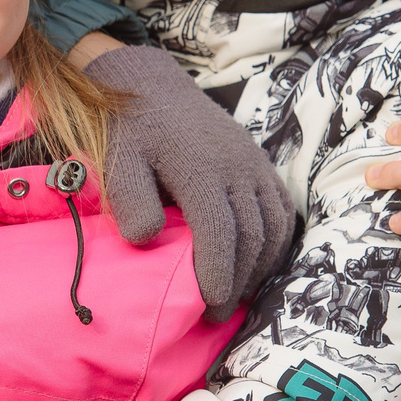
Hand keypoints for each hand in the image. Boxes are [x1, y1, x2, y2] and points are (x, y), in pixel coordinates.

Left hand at [84, 42, 294, 320]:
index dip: (218, 273)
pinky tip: (257, 264)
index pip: (220, 232)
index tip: (209, 306)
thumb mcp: (118, 163)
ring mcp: (253, 164)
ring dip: (259, 267)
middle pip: (250, 237)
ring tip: (236, 294)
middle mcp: (236, 167)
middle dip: (237, 282)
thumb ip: (129, 200)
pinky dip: (276, 242)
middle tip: (217, 314)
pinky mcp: (260, 163)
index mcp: (200, 169)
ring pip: (273, 226)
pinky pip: (282, 209)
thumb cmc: (131, 132)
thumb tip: (146, 239)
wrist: (152, 86)